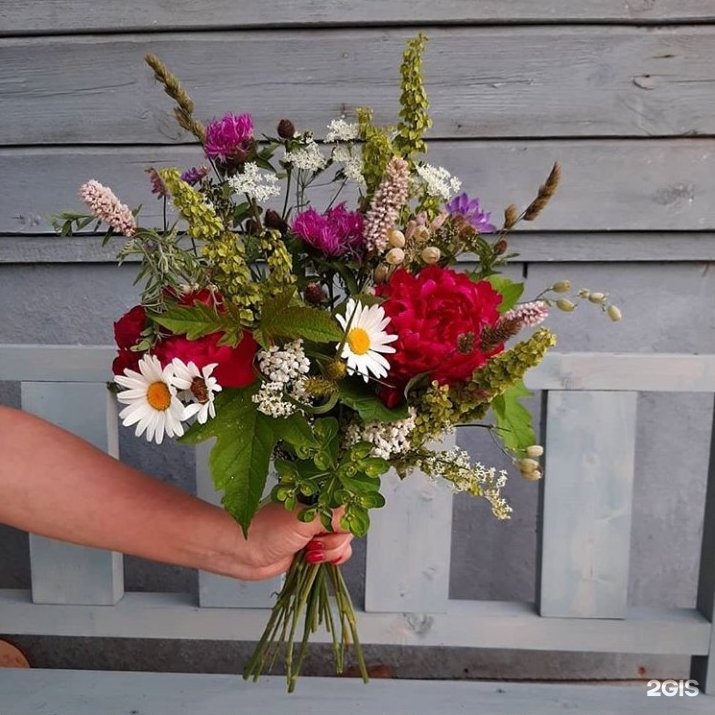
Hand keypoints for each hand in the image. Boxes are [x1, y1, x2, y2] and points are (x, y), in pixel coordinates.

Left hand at [228, 503, 352, 580]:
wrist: (244, 553)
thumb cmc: (266, 530)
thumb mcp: (303, 520)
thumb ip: (333, 516)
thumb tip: (355, 517)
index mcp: (317, 495)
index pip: (348, 503)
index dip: (347, 517)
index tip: (337, 527)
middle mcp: (319, 510)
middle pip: (348, 525)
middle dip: (336, 539)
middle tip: (315, 540)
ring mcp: (317, 530)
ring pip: (343, 542)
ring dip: (330, 551)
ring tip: (310, 550)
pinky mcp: (314, 547)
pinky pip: (336, 554)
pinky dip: (330, 559)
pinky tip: (314, 558)